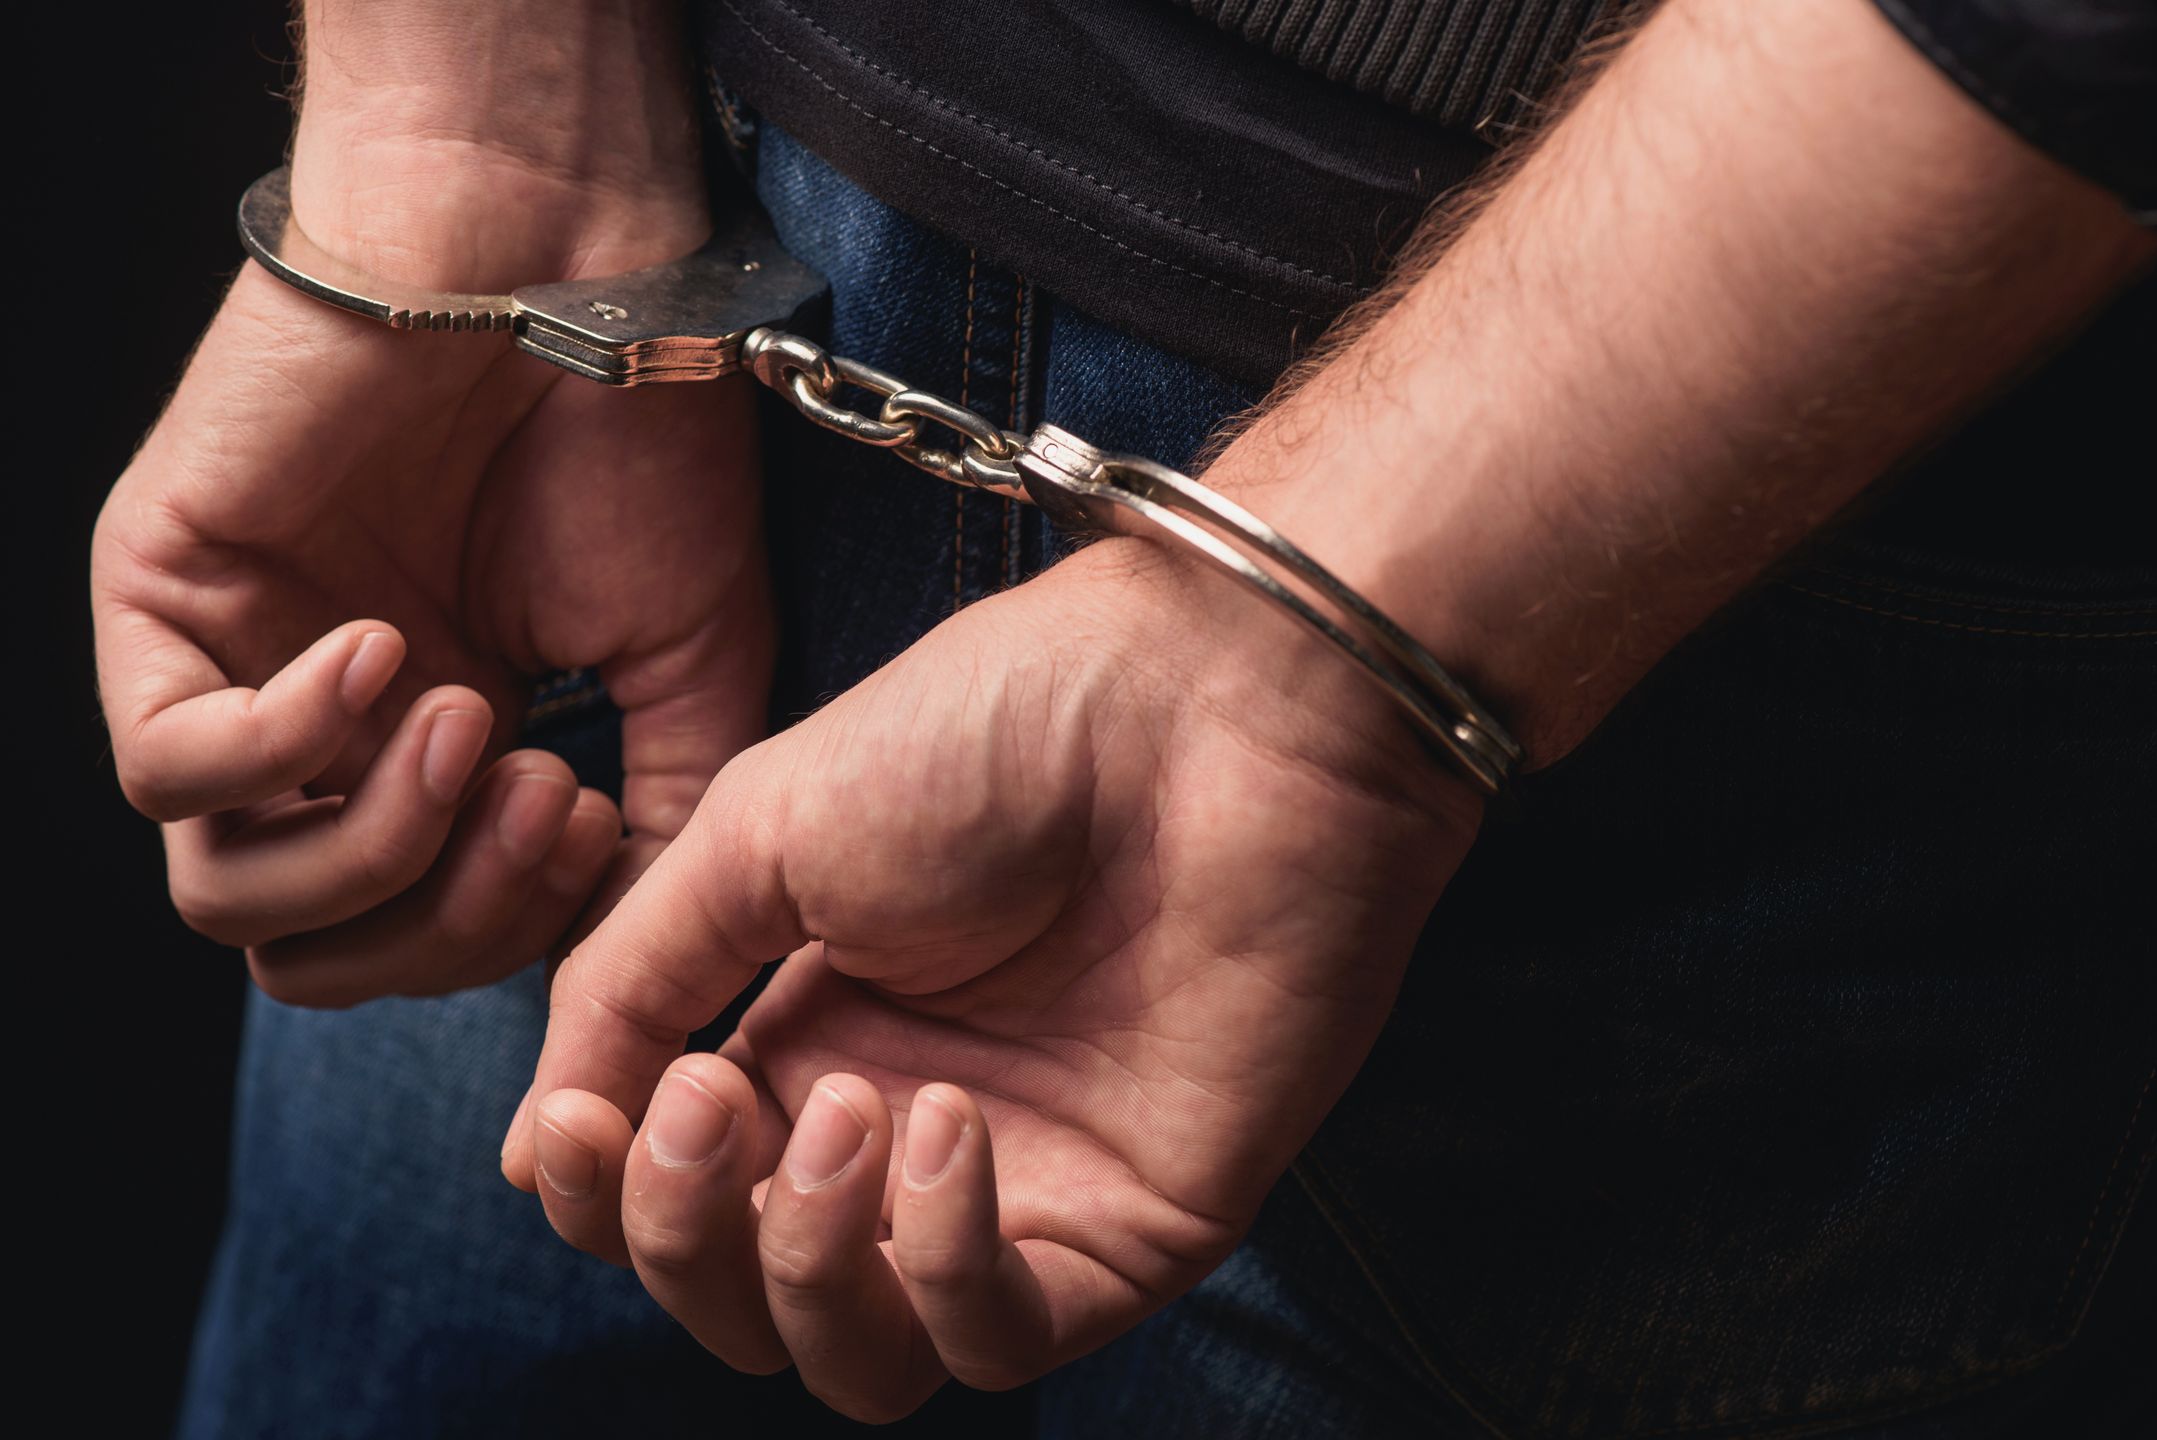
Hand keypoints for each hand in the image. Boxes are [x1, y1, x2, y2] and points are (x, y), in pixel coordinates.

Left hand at [93, 65, 769, 1003]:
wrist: (572, 267)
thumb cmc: (638, 449)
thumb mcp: (688, 673)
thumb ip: (663, 827)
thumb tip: (629, 960)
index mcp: (434, 764)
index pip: (415, 946)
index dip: (505, 933)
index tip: (599, 823)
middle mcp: (322, 737)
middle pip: (310, 955)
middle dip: (445, 918)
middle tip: (548, 801)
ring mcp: (233, 669)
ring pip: (226, 895)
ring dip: (375, 845)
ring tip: (475, 721)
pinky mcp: (159, 595)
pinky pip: (166, 766)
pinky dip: (287, 745)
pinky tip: (389, 649)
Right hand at [502, 536, 1482, 1419]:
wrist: (1210, 707)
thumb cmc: (994, 731)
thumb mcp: (760, 832)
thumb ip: (628, 986)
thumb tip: (530, 1150)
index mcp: (803, 1036)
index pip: (665, 1194)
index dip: (602, 1189)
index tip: (586, 1115)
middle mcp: (898, 1133)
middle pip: (737, 1294)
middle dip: (679, 1230)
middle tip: (697, 1104)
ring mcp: (1019, 1189)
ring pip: (853, 1357)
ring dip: (799, 1261)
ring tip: (840, 1108)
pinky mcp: (1131, 1227)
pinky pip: (997, 1340)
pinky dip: (942, 1264)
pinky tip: (950, 1126)